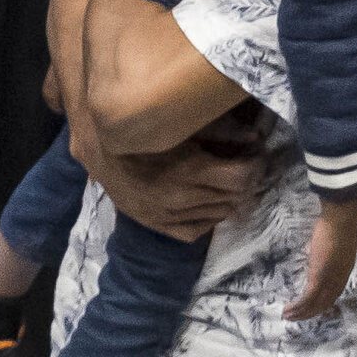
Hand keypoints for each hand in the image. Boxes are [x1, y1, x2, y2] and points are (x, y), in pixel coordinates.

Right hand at [69, 117, 260, 245]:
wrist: (99, 148)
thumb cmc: (146, 130)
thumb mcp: (185, 125)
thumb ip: (224, 129)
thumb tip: (257, 138)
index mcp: (189, 171)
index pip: (242, 177)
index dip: (256, 164)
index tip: (255, 154)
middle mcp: (180, 198)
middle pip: (234, 196)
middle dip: (245, 179)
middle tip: (243, 164)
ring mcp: (167, 215)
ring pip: (220, 214)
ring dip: (229, 197)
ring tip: (227, 181)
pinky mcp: (156, 224)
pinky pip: (195, 231)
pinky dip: (209, 218)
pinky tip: (209, 203)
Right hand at [287, 192, 356, 319]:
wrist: (341, 218)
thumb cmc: (338, 224)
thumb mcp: (334, 244)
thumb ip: (327, 254)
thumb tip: (317, 255)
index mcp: (344, 270)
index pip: (333, 293)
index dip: (321, 303)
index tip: (310, 308)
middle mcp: (339, 278)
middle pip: (326, 302)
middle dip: (310, 313)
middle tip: (296, 318)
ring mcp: (330, 278)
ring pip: (316, 303)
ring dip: (301, 313)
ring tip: (288, 317)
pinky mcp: (319, 276)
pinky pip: (308, 297)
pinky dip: (298, 306)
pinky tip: (289, 309)